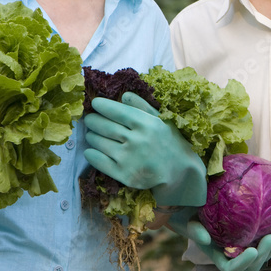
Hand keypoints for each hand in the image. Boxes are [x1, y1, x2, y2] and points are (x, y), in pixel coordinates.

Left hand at [83, 92, 206, 206]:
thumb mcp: (162, 120)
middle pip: (104, 126)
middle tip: (90, 119)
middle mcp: (137, 140)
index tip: (95, 103)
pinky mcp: (124, 175)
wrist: (180, 172)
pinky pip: (99, 161)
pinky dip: (92, 154)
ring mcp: (129, 159)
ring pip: (99, 143)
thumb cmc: (171, 142)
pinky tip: (92, 150)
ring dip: (92, 136)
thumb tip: (123, 96)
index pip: (117, 111)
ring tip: (92, 134)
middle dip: (93, 120)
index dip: (102, 106)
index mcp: (147, 124)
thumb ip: (143, 106)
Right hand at [170, 208, 270, 270]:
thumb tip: (204, 239)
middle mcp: (236, 258)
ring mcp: (249, 251)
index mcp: (220, 258)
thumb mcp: (191, 222)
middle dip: (265, 253)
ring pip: (267, 254)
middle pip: (254, 264)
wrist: (206, 212)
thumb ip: (195, 230)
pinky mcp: (259, 242)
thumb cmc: (197, 218)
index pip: (232, 269)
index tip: (252, 250)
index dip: (243, 263)